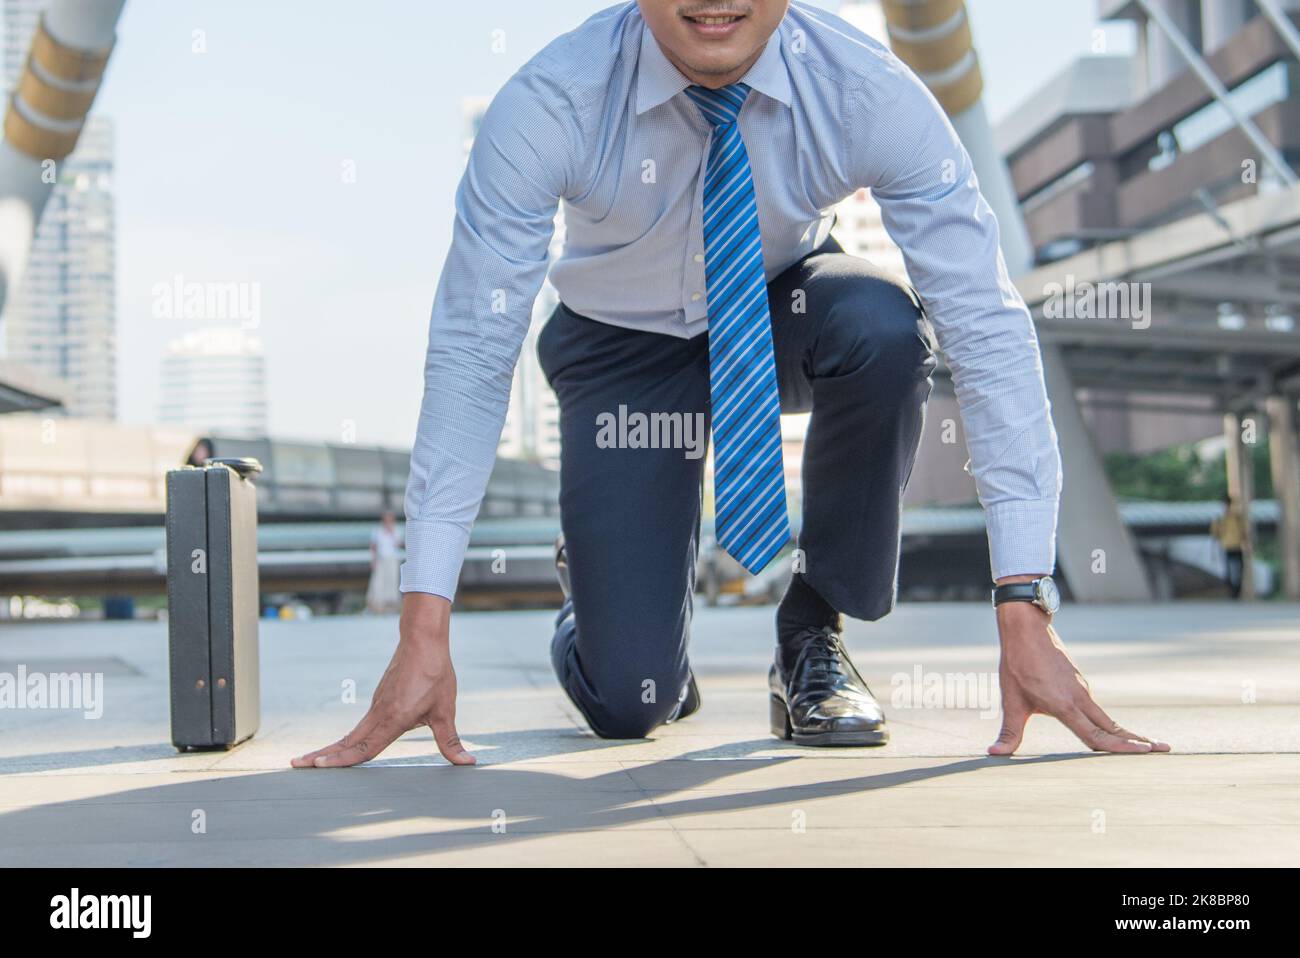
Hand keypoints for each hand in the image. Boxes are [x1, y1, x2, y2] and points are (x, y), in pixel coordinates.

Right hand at [292, 592, 475, 767]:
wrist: (422, 640)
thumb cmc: (435, 674)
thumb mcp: (445, 711)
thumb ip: (450, 741)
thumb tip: (467, 762)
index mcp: (393, 719)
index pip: (364, 747)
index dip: (341, 760)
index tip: (317, 766)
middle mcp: (379, 714)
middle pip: (346, 741)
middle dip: (321, 755)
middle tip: (295, 764)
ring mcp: (376, 706)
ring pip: (350, 733)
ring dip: (331, 748)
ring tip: (311, 760)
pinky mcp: (379, 700)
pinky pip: (360, 725)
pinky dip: (346, 739)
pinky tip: (343, 746)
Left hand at [989, 593, 1169, 755]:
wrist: (1027, 630)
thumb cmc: (1018, 666)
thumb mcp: (1011, 701)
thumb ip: (1009, 731)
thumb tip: (993, 753)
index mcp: (1065, 706)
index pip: (1096, 735)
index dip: (1119, 747)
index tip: (1144, 752)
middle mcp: (1080, 698)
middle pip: (1112, 727)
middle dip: (1138, 741)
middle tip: (1164, 750)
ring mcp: (1082, 690)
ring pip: (1107, 718)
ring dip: (1127, 733)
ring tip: (1146, 745)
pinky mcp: (1079, 684)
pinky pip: (1097, 709)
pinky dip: (1111, 724)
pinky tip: (1116, 731)